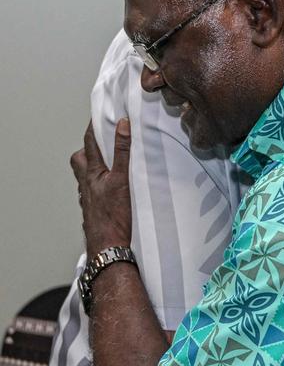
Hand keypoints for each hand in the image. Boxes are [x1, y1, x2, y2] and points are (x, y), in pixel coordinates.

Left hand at [70, 119, 131, 256]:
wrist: (108, 248)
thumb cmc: (113, 218)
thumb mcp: (122, 179)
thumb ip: (122, 152)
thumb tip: (122, 125)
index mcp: (92, 174)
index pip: (89, 143)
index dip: (93, 128)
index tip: (98, 116)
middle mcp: (87, 185)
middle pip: (79, 161)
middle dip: (87, 150)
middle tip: (100, 144)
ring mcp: (89, 199)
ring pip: (85, 178)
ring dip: (93, 169)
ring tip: (108, 166)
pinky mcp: (94, 212)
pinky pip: (92, 193)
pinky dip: (99, 187)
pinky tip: (110, 192)